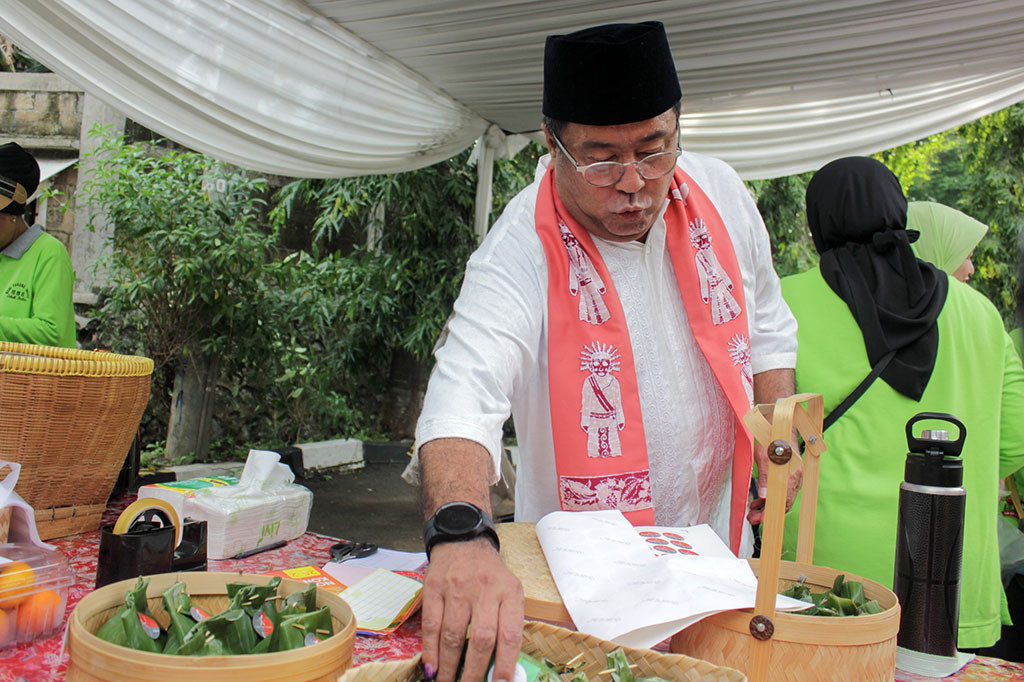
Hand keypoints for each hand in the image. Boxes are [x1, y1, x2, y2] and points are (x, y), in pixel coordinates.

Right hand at [421, 538, 523, 681]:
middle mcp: (486, 589)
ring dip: (449, 667)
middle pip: (481, 639)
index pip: (510, 634)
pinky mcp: (434, 588)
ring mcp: (458, 588)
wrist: (463, 541)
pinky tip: (432, 668)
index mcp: (510, 592)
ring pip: (454, 635)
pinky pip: (432, 625)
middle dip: (475, 672)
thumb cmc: (489, 575)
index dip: (505, 664)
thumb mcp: (508, 593)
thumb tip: (502, 670)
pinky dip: (431, 651)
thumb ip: (507, 625)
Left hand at [747, 438, 802, 525]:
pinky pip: (782, 490)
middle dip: (767, 513)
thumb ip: (765, 476)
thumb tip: (763, 496)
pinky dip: (770, 497)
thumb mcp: (764, 455)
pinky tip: (759, 500)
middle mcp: (796, 477)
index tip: (759, 520)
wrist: (781, 421)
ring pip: (782, 498)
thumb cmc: (773, 436)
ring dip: (767, 506)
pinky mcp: (790, 474)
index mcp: (791, 474)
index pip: (783, 502)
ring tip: (753, 511)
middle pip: (783, 503)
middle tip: (752, 518)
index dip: (770, 513)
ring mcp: (794, 476)